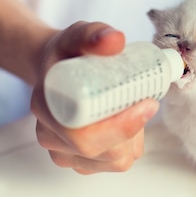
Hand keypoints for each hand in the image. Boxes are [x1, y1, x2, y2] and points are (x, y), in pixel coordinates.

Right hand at [30, 21, 159, 173]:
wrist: (57, 70)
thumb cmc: (68, 54)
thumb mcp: (77, 36)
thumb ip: (93, 34)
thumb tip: (115, 39)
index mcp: (46, 108)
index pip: (83, 136)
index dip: (119, 127)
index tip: (146, 104)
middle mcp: (51, 137)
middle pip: (103, 153)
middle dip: (133, 130)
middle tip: (148, 103)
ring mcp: (66, 154)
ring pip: (115, 160)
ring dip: (133, 137)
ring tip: (132, 107)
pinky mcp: (82, 162)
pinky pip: (117, 162)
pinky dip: (130, 144)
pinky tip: (127, 121)